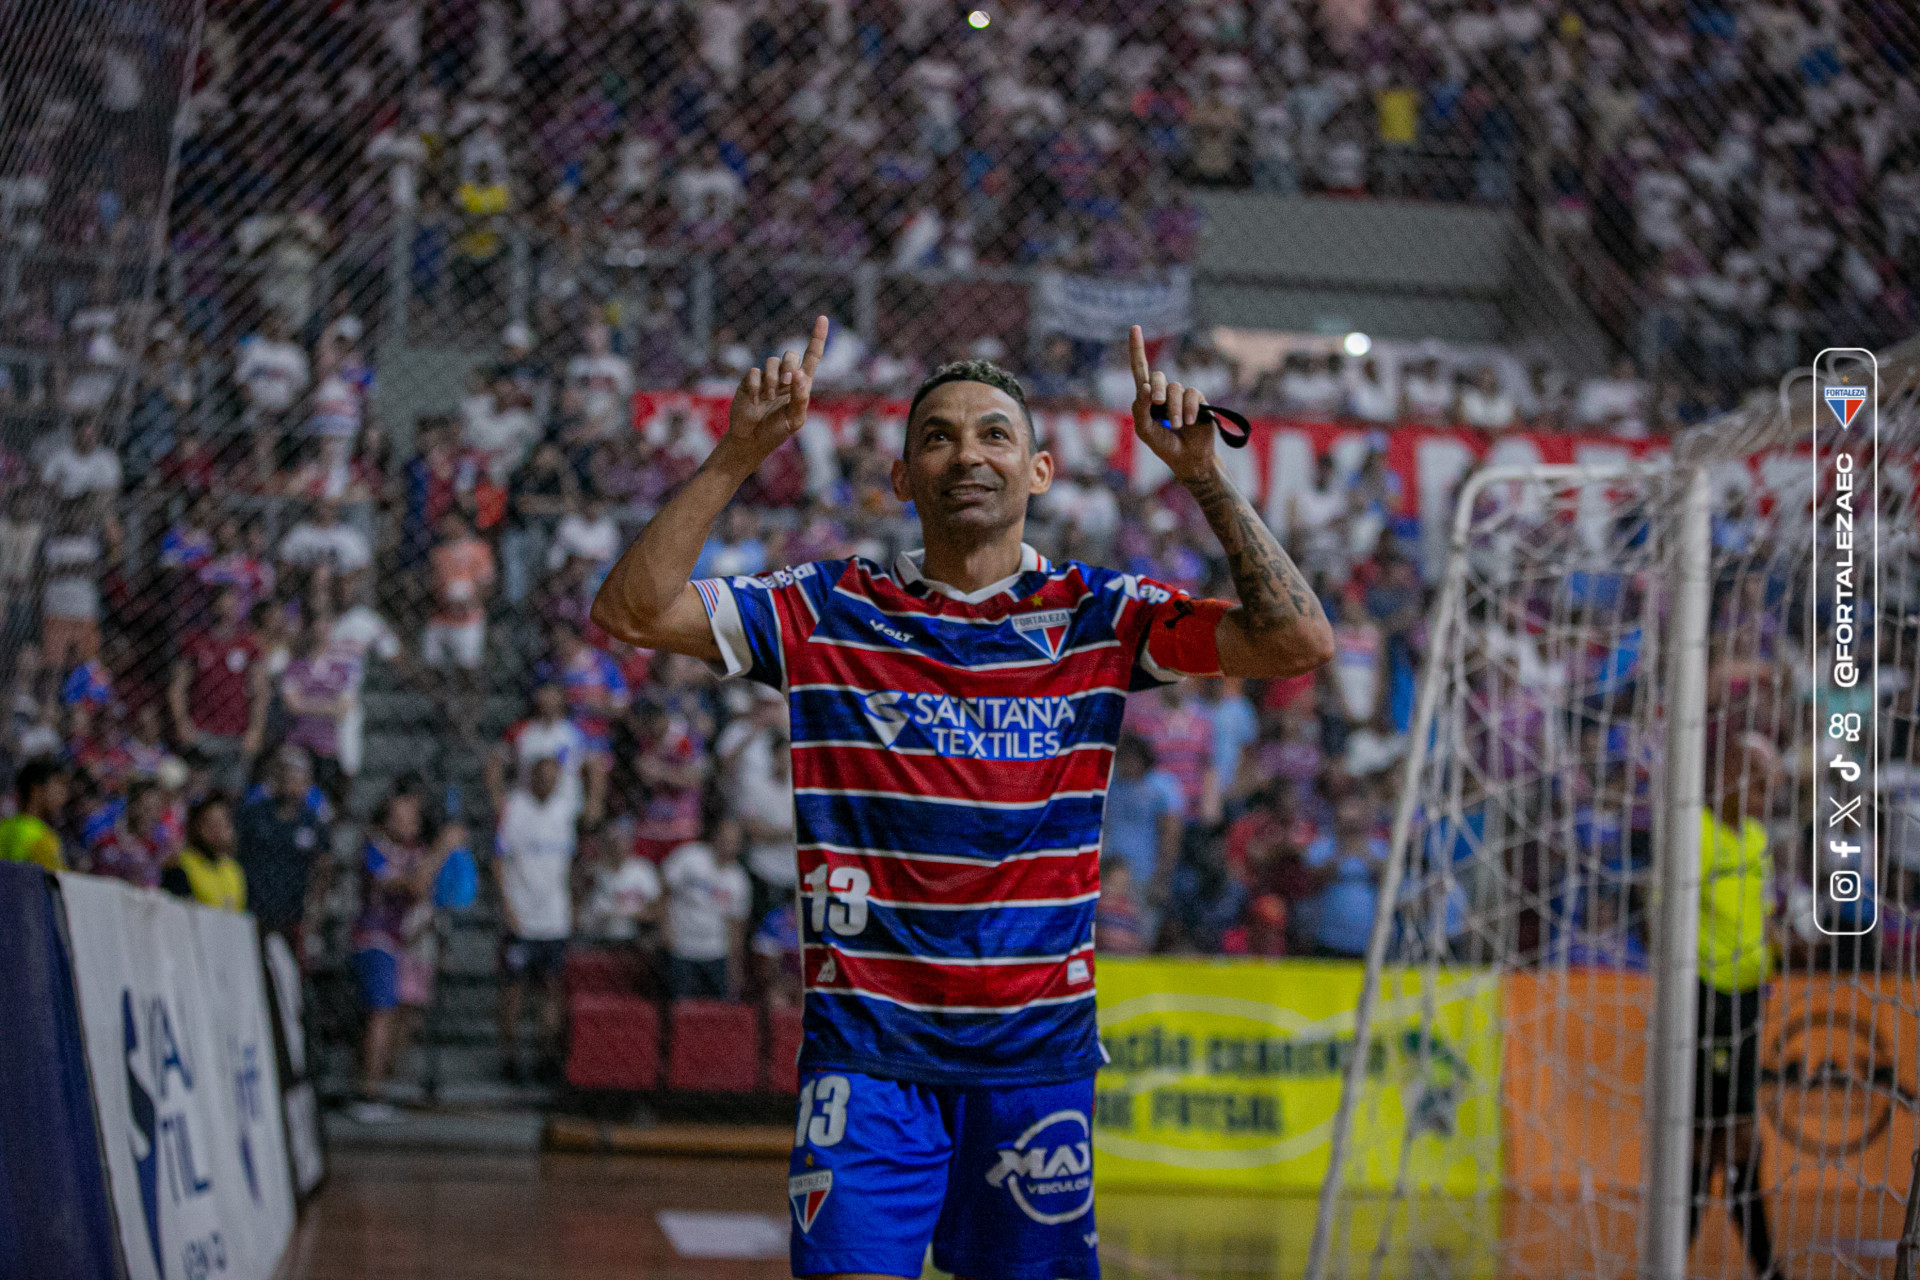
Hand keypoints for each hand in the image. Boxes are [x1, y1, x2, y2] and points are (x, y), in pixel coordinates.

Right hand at [717, 316, 827, 472]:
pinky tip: (756, 399)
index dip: (818, 338)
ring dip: (773, 380)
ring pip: (772, 362)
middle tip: (787, 383)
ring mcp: (766, 378)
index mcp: (800, 384)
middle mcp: (784, 377)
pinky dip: (757, 386)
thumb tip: (800, 375)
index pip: (812, 357)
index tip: (823, 318)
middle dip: (790, 365)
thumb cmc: (776, 431)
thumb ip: (800, 398)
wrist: (751, 440)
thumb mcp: (795, 419)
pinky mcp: (750, 381)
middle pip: (790, 354)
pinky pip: (754, 373)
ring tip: (769, 397)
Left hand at [1128, 324, 1216, 482]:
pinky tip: (1189, 422)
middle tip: (1156, 403)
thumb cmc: (1164, 445)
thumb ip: (1140, 410)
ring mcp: (1182, 396)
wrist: (1188, 458)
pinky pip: (1192, 395)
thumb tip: (1144, 387)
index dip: (1137, 349)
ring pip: (1175, 389)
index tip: (1134, 327)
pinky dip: (1189, 409)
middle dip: (1156, 389)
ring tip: (1176, 426)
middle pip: (1157, 377)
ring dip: (1173, 408)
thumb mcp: (1145, 431)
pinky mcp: (1198, 401)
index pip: (1140, 370)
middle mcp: (1164, 393)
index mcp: (1147, 398)